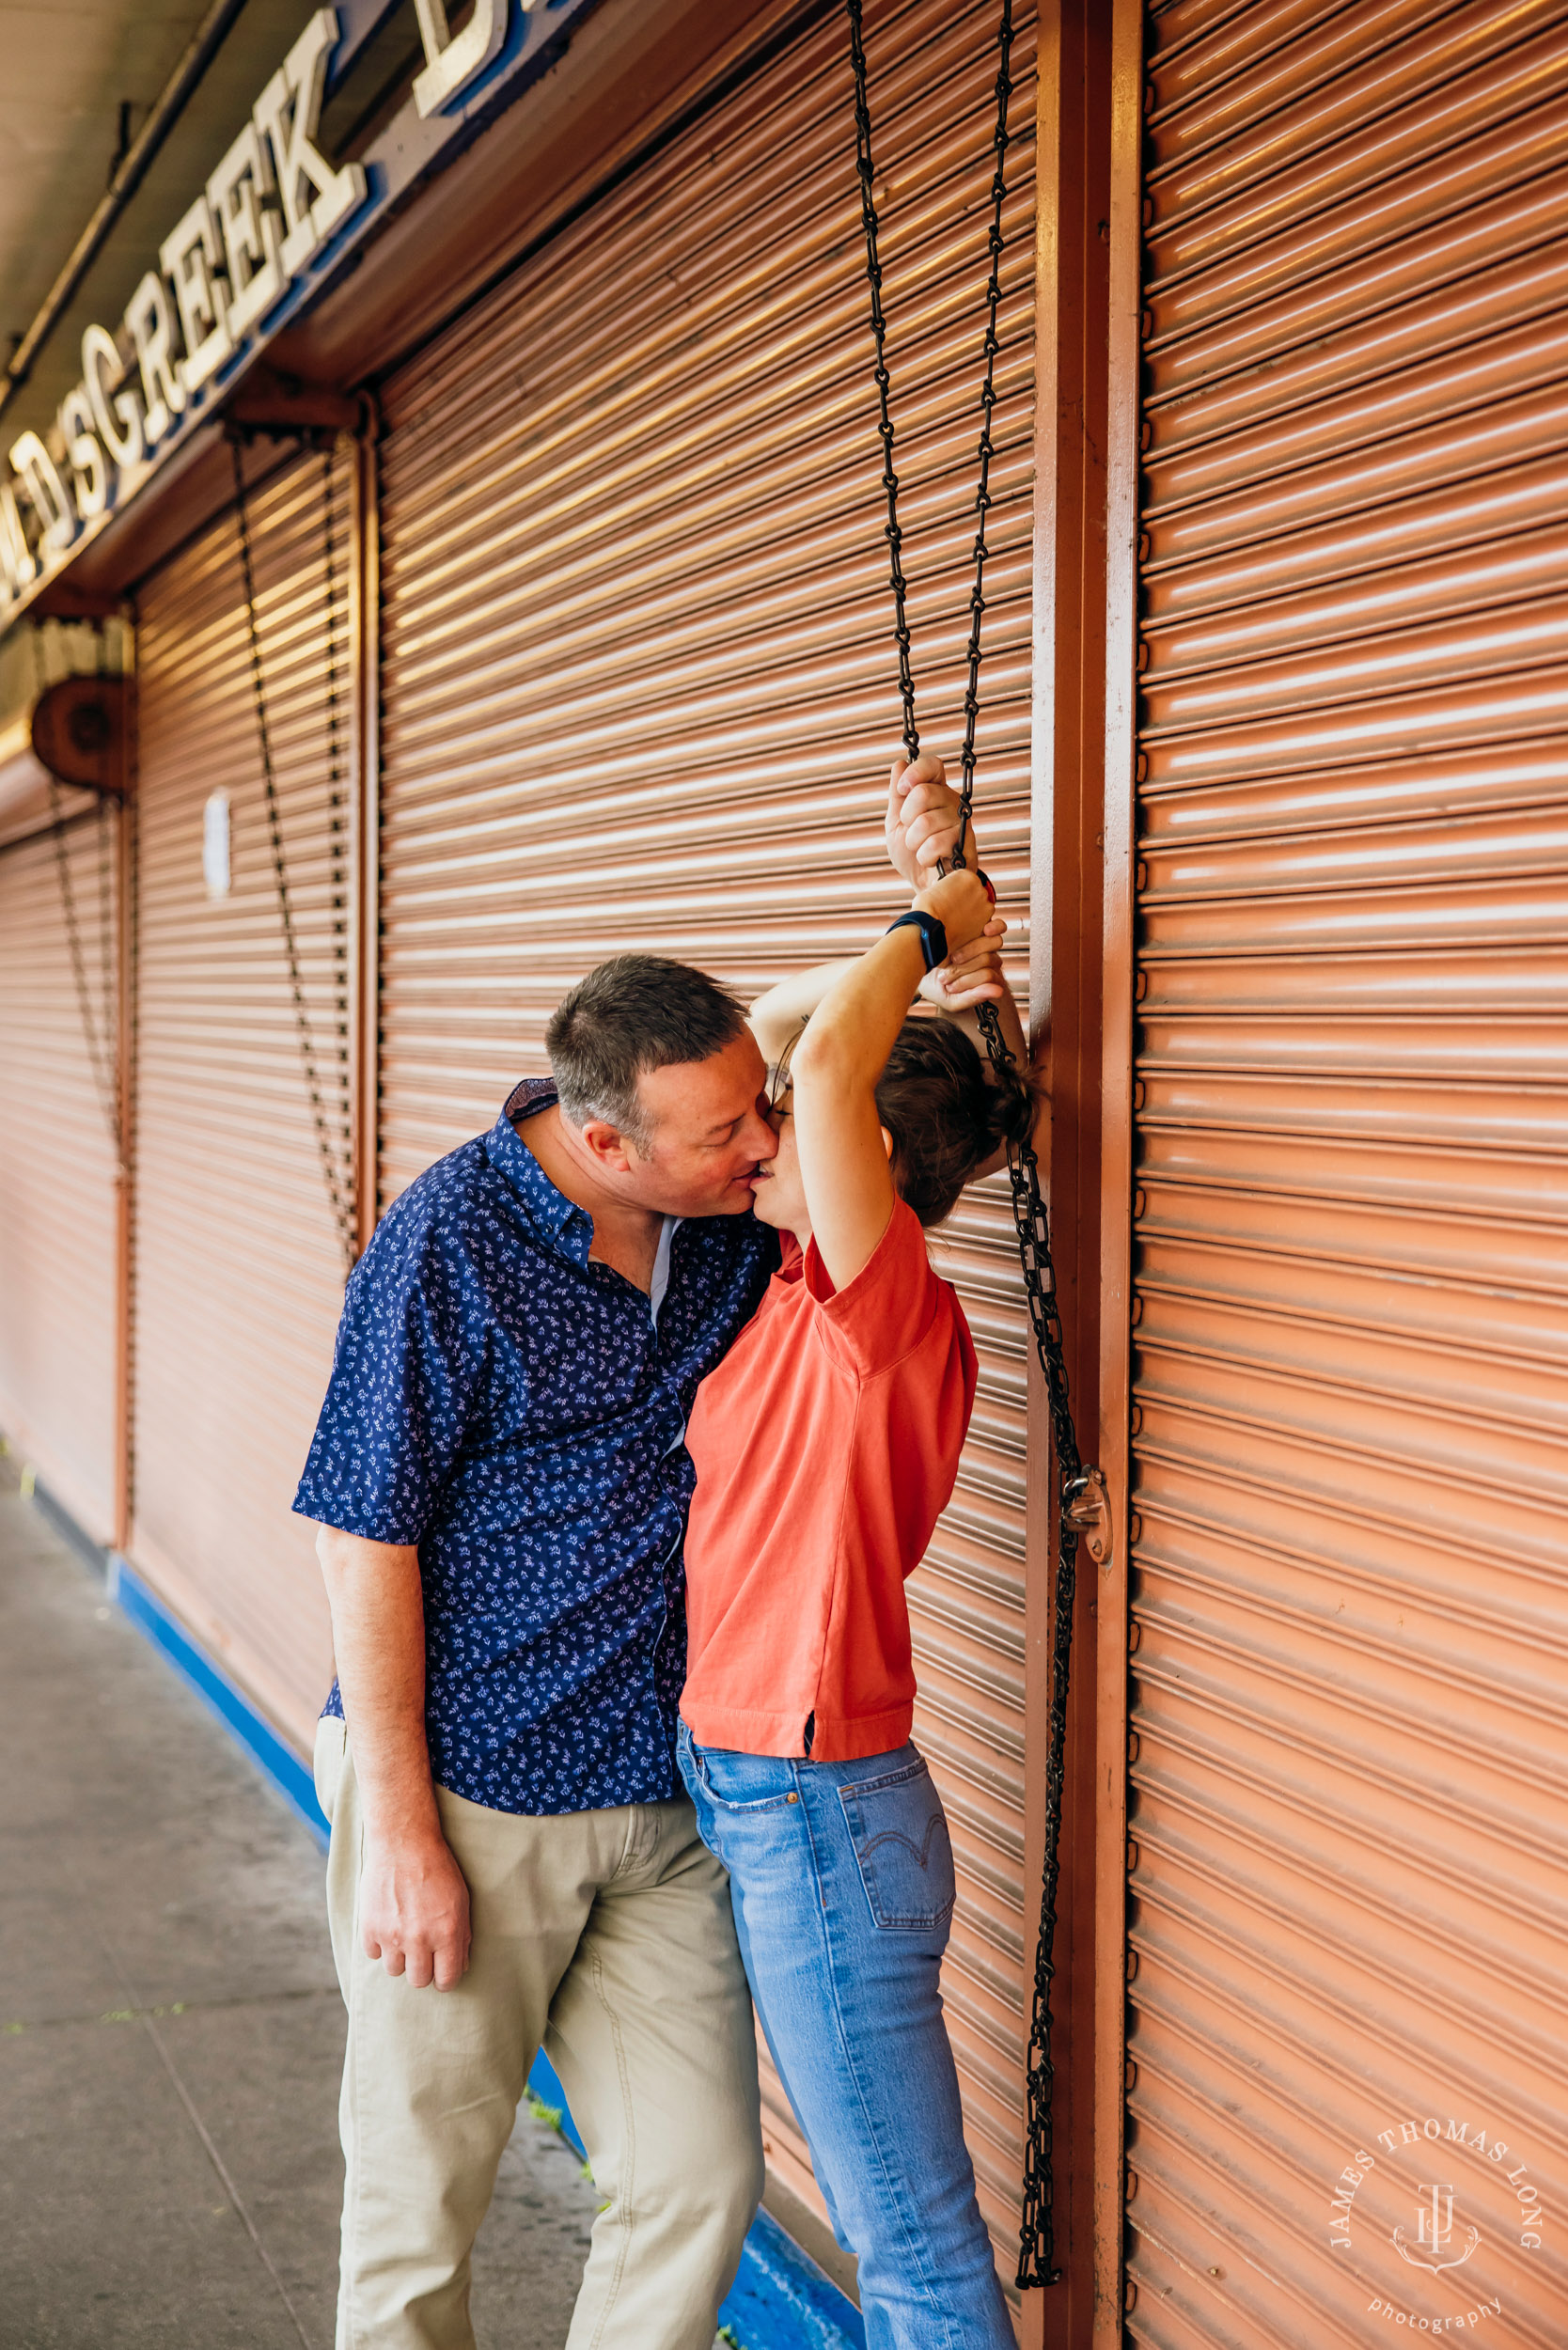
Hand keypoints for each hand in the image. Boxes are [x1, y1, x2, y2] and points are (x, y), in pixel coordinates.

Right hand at [360, 1830, 471, 1989]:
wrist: (403, 1843)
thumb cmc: (438, 1869)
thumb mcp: (461, 1900)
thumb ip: (462, 1936)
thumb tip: (460, 1966)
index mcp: (446, 1934)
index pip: (446, 1980)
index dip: (445, 1979)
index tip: (441, 1972)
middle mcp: (419, 1940)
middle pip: (418, 1981)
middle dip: (422, 1969)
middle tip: (422, 1952)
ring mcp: (392, 1936)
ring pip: (394, 1971)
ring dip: (400, 1957)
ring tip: (404, 1934)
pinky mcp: (370, 1928)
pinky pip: (374, 1954)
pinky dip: (380, 1944)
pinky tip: (388, 1924)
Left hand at [884, 751, 981, 884]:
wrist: (924, 887)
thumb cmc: (911, 856)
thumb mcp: (896, 823)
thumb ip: (897, 795)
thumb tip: (900, 764)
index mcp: (936, 793)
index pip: (933, 765)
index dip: (915, 773)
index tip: (902, 790)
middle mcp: (952, 803)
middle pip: (923, 793)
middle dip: (907, 818)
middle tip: (911, 832)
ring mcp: (962, 822)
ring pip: (926, 821)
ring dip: (914, 842)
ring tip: (921, 850)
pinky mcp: (968, 843)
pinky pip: (938, 842)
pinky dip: (925, 855)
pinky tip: (931, 860)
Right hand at [914, 868, 993, 958]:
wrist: (928, 928)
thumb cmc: (927, 909)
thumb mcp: (935, 888)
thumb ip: (949, 887)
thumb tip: (951, 892)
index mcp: (966, 875)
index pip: (966, 881)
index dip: (957, 890)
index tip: (952, 897)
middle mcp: (979, 887)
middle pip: (975, 892)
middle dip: (967, 900)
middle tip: (954, 909)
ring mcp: (984, 903)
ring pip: (981, 906)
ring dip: (972, 912)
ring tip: (956, 919)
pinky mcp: (986, 919)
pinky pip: (983, 920)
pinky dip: (975, 924)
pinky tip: (961, 926)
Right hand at [920, 912, 1009, 1010]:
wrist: (916, 965)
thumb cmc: (937, 987)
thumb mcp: (952, 1000)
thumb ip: (974, 997)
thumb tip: (999, 991)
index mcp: (984, 979)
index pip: (990, 977)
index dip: (970, 980)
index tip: (949, 986)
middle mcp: (987, 961)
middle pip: (990, 960)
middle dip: (966, 968)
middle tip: (946, 973)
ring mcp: (984, 944)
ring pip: (994, 943)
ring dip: (972, 950)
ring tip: (953, 957)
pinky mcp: (980, 927)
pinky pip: (999, 926)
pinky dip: (995, 928)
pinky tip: (985, 930)